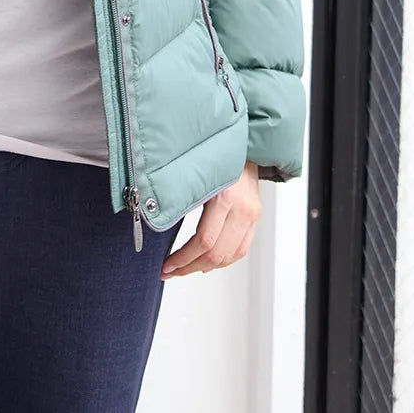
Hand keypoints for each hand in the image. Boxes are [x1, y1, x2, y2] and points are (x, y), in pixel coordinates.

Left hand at [160, 160, 260, 278]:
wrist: (245, 142)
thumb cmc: (216, 152)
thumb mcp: (194, 172)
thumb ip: (182, 197)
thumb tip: (157, 219)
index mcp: (225, 198)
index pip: (204, 241)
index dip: (183, 259)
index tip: (166, 266)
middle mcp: (242, 209)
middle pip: (216, 254)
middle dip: (189, 267)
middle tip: (169, 272)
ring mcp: (252, 215)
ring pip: (230, 256)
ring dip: (205, 267)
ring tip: (184, 269)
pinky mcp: (255, 217)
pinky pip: (241, 249)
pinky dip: (223, 260)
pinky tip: (207, 262)